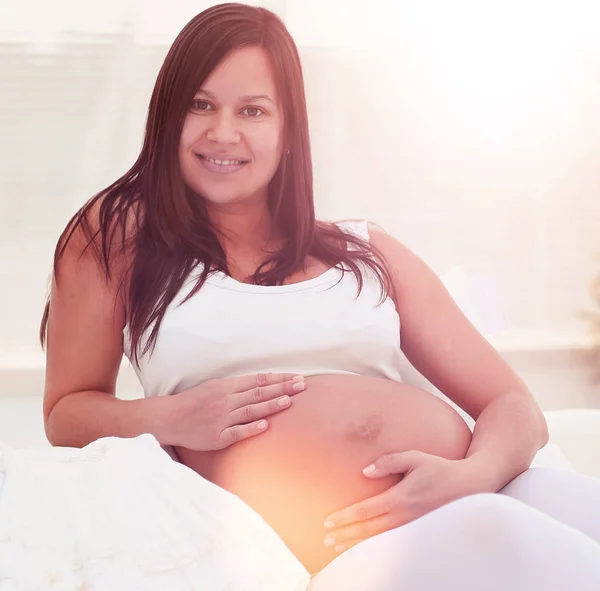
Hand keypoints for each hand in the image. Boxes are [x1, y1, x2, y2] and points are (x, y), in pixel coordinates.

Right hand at [167, 372, 305, 450]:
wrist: (168, 418)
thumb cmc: (193, 402)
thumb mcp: (215, 386)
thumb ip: (238, 387)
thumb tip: (262, 385)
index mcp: (226, 386)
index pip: (258, 380)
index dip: (279, 378)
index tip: (296, 378)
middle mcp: (226, 400)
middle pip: (259, 393)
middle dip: (282, 388)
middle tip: (302, 386)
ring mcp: (222, 419)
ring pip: (250, 410)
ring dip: (270, 405)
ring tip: (288, 401)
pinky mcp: (217, 437)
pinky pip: (237, 432)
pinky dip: (251, 428)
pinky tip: (265, 425)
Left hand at [323, 451, 483, 552]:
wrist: (469, 486)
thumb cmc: (439, 468)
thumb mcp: (414, 457)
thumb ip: (389, 461)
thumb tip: (366, 471)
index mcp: (401, 498)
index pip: (366, 510)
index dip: (345, 517)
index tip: (328, 520)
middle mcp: (405, 516)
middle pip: (368, 529)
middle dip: (345, 534)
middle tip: (325, 538)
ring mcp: (412, 527)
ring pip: (378, 540)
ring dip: (356, 544)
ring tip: (336, 548)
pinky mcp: (418, 532)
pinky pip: (391, 542)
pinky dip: (373, 546)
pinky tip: (362, 547)